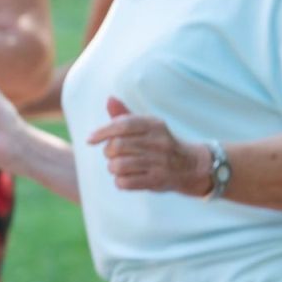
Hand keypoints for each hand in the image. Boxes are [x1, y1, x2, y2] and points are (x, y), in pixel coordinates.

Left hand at [84, 97, 208, 194]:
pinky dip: (121, 181)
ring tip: (120, 167)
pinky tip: (128, 177)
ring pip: (118, 165)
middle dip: (108, 152)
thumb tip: (109, 98)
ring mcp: (159, 162)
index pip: (123, 125)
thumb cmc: (161, 144)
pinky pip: (125, 182)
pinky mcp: (157, 180)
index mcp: (155, 125)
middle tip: (113, 155)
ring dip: (113, 168)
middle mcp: (159, 142)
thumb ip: (126, 116)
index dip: (102, 132)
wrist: (191, 165)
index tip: (90, 140)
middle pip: (117, 146)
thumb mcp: (148, 127)